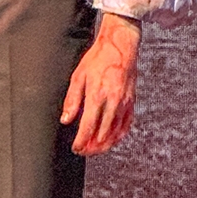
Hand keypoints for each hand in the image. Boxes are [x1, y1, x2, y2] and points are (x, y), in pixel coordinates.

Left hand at [60, 12, 140, 155]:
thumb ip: (72, 100)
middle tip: (83, 151)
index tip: (76, 148)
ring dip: (105, 145)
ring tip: (95, 150)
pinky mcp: (131, 101)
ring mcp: (124, 103)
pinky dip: (119, 136)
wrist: (120, 46)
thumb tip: (65, 120)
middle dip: (91, 146)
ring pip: (116, 132)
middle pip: (102, 134)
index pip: (88, 126)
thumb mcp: (78, 76)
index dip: (81, 141)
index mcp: (97, 95)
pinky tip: (112, 140)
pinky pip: (127, 124)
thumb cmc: (97, 59)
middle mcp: (113, 102)